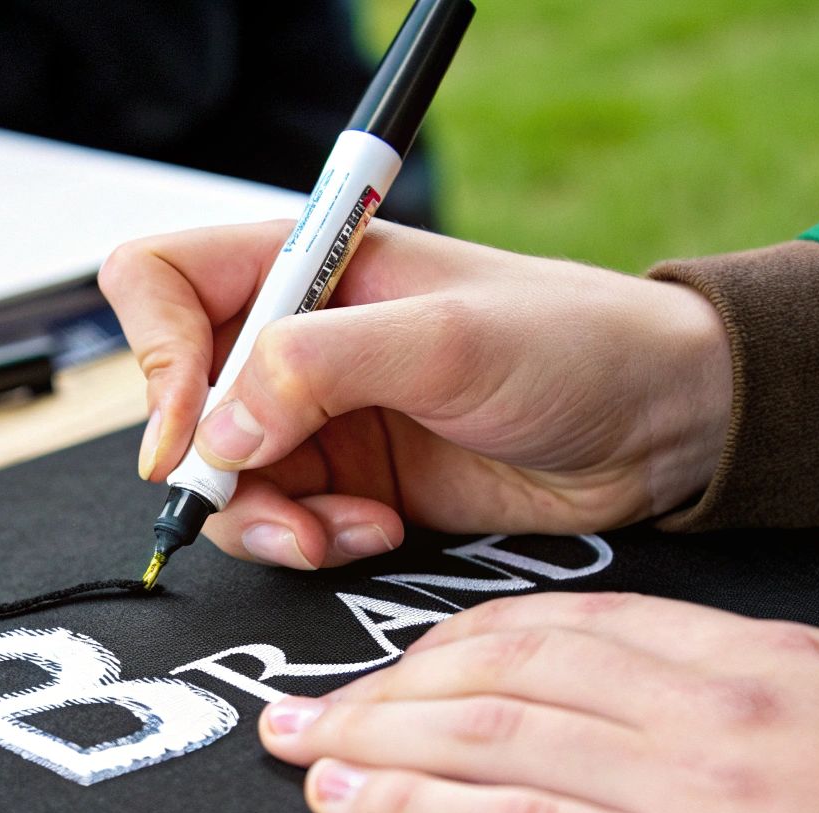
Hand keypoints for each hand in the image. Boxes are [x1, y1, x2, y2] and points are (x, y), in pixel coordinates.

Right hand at [98, 221, 731, 569]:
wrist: (665, 427)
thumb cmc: (577, 345)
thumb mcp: (446, 340)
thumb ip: (318, 369)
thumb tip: (215, 430)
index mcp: (307, 265)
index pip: (160, 281)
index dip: (154, 354)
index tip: (192, 429)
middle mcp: (298, 338)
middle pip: (178, 398)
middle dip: (213, 464)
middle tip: (273, 501)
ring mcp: (321, 415)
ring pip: (224, 477)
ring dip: (267, 518)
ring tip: (342, 528)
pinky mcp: (351, 482)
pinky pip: (282, 522)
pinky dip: (311, 541)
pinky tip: (377, 530)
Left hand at [257, 593, 818, 812]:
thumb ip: (784, 694)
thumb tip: (705, 694)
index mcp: (764, 658)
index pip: (574, 626)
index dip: (464, 642)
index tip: (406, 660)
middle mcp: (715, 703)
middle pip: (512, 666)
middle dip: (394, 678)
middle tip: (314, 695)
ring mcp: (698, 786)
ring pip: (493, 730)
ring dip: (375, 732)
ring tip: (302, 743)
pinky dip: (414, 804)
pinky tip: (351, 798)